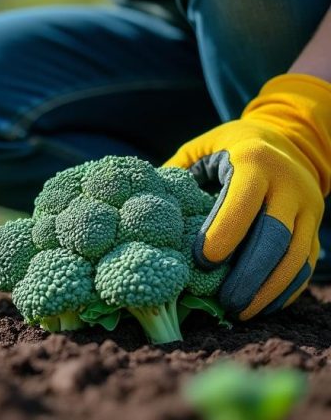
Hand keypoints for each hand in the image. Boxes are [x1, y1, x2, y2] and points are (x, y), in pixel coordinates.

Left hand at [166, 74, 330, 319]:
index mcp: (254, 160)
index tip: (201, 261)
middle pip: (275, 235)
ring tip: (237, 312)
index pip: (243, 201)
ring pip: (296, 257)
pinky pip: (305, 266)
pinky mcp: (314, 231)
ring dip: (268, 290)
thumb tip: (140, 209)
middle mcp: (289, 185)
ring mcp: (308, 210)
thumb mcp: (199, 151)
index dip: (224, 232)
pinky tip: (259, 308)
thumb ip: (173, 176)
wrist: (286, 142)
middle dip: (248, 273)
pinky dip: (284, 291)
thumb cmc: (225, 150)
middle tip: (222, 303)